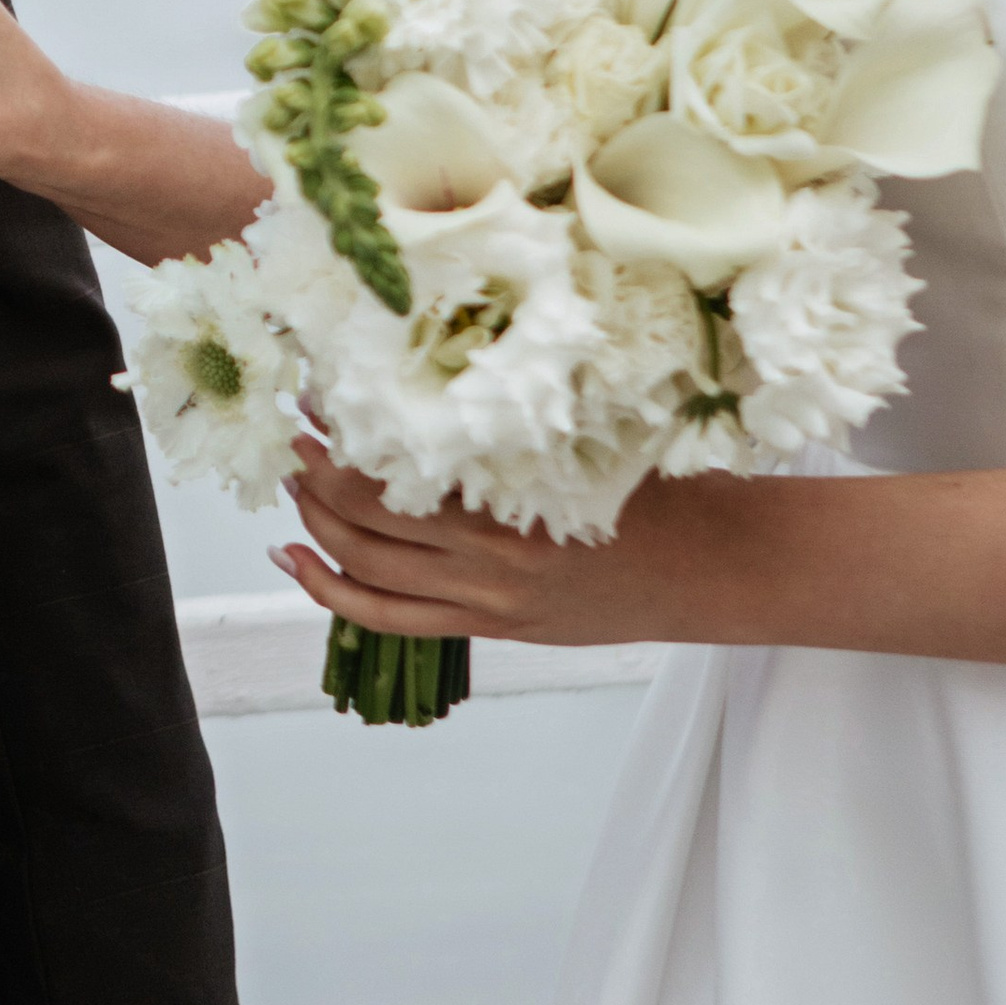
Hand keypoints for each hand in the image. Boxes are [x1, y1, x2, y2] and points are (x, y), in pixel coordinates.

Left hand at [276, 434, 747, 645]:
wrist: (712, 571)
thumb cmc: (659, 492)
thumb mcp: (587, 442)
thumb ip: (514, 431)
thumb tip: (440, 377)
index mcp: (514, 499)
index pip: (398, 469)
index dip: (344, 433)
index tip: (320, 390)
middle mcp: (489, 557)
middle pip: (365, 519)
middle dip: (315, 473)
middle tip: (295, 429)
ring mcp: (485, 600)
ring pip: (366, 570)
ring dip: (315, 526)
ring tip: (293, 484)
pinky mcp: (490, 628)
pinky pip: (390, 619)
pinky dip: (333, 593)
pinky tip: (297, 564)